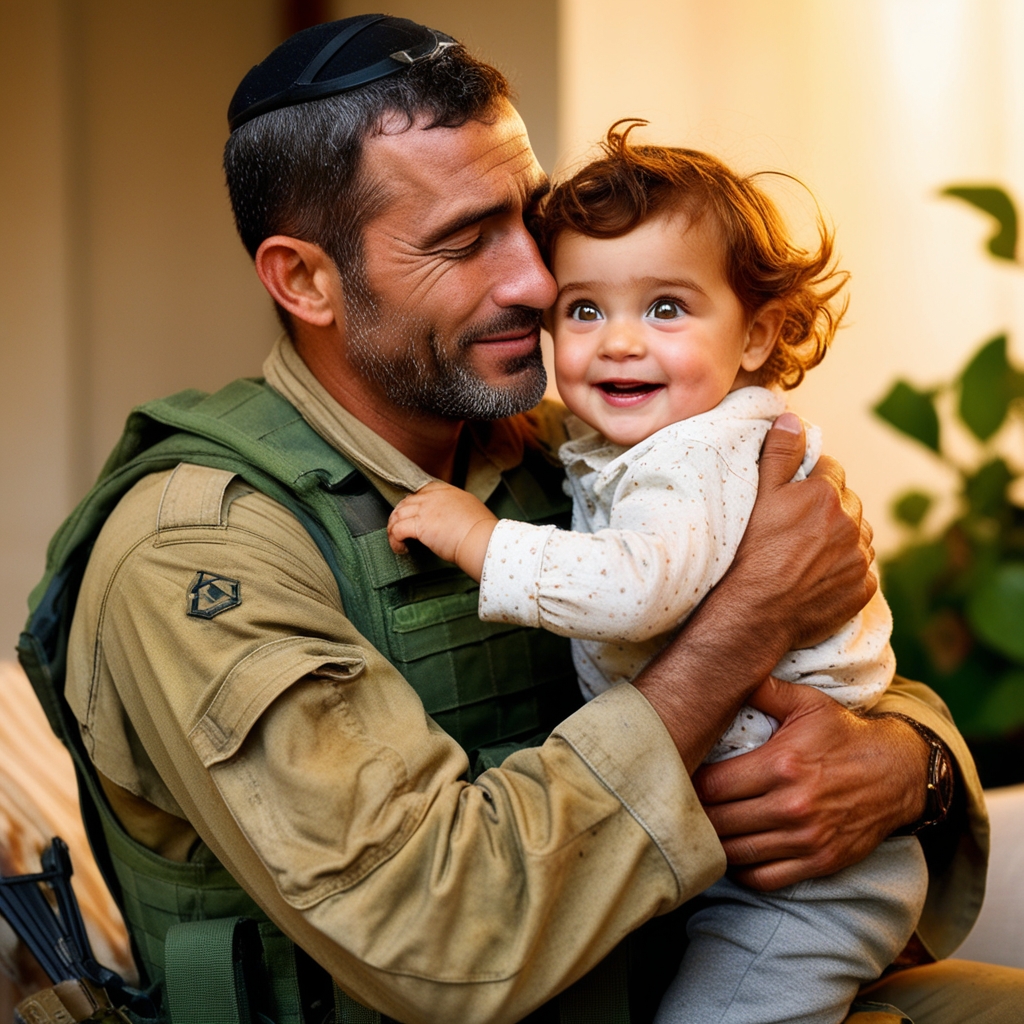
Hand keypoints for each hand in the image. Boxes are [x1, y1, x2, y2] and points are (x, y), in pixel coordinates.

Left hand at [387, 481, 498, 580]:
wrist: (482, 539)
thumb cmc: (482, 531)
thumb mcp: (470, 510)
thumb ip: (456, 510)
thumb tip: (450, 519)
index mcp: (447, 491)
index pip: (422, 490)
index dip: (413, 502)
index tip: (411, 513)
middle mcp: (433, 497)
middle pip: (407, 501)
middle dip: (400, 515)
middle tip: (399, 528)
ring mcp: (425, 510)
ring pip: (398, 514)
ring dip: (394, 528)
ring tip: (397, 540)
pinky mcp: (419, 525)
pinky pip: (397, 530)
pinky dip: (395, 540)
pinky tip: (400, 548)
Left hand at [694, 677, 930, 889]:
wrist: (897, 773)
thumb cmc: (844, 734)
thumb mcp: (807, 703)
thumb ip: (765, 690)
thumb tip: (726, 670)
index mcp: (782, 764)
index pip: (714, 785)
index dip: (689, 783)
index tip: (680, 777)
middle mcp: (792, 805)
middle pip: (719, 821)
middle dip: (695, 814)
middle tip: (681, 805)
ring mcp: (806, 838)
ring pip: (737, 853)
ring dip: (714, 843)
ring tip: (701, 828)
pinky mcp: (819, 862)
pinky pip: (765, 878)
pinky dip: (742, 870)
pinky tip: (731, 853)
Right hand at [728, 413, 876, 652]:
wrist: (759, 609)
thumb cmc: (753, 551)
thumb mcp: (761, 495)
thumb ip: (780, 453)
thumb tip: (793, 419)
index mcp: (827, 495)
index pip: (830, 470)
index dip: (813, 478)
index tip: (796, 492)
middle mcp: (852, 524)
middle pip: (848, 503)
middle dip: (831, 507)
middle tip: (800, 525)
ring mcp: (860, 558)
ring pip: (859, 536)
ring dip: (843, 538)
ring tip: (811, 551)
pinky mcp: (863, 588)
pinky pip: (862, 571)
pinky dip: (847, 570)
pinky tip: (820, 576)